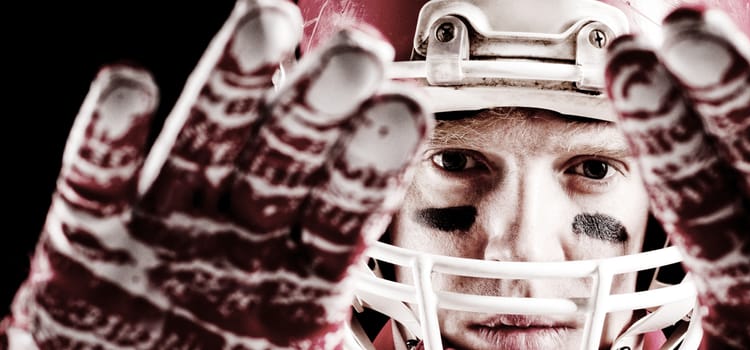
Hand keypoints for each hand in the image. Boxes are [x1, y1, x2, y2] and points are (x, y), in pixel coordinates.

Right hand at [4, 0, 429, 347]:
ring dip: (231, 86)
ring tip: (264, 25)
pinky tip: (128, 89)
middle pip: (285, 156)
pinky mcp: (90, 240)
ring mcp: (168, 228)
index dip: (374, 159)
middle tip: (352, 54)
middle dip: (318, 104)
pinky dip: (108, 139)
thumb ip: (351, 342)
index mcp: (301, 273)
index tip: (405, 110)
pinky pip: (99, 183)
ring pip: (204, 144)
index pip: (346, 206)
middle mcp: (240, 235)